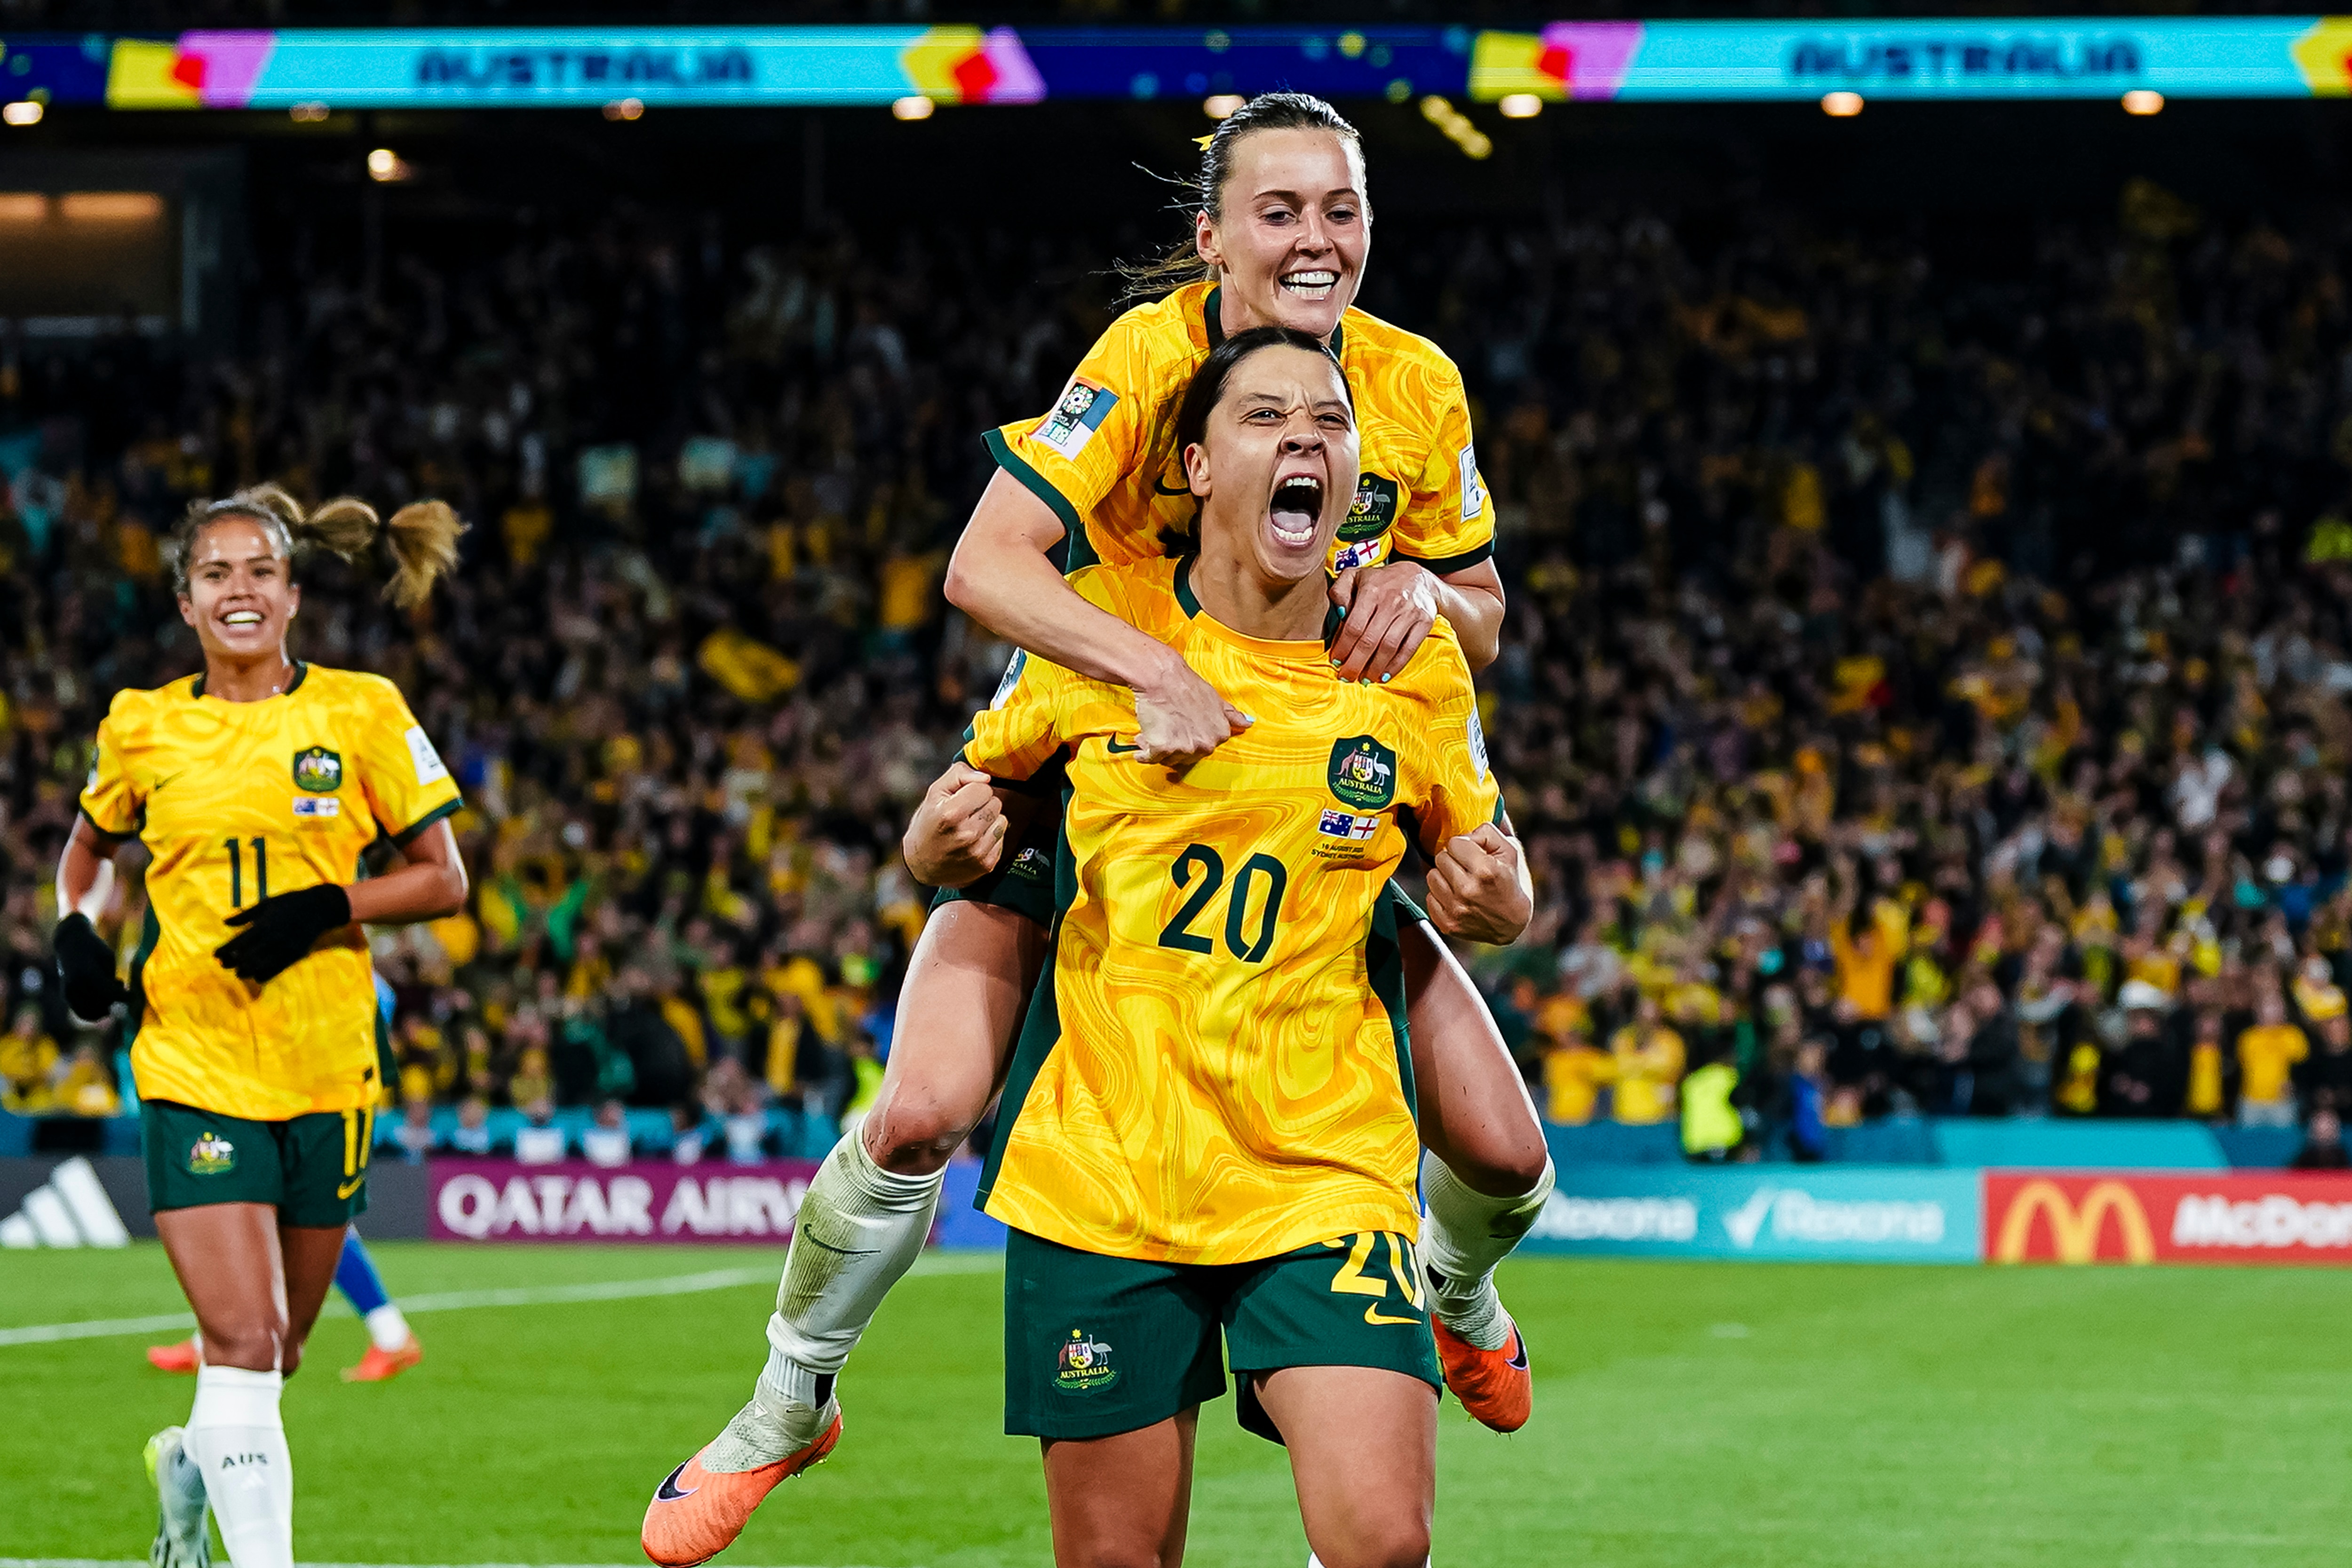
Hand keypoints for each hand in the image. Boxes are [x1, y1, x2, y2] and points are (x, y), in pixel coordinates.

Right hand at [53, 913, 127, 1023]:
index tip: (133, 995)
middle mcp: (76, 985)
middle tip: (119, 984)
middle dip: (114, 1000)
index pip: (110, 993)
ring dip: (104, 1007)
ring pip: (91, 1013)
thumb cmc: (94, 949)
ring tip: (109, 991)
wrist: (71, 943)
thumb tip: (118, 998)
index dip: (125, 997)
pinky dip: (93, 1012)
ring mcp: (69, 991)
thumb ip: (111, 978)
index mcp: (88, 974)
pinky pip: (81, 1012)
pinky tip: (101, 1000)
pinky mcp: (66, 995)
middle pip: (102, 1004)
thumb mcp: (107, 958)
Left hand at [214, 884, 352, 985]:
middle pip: (247, 956)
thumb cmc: (291, 902)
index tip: (215, 955)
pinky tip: (257, 977)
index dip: (225, 950)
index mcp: (264, 924)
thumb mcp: (267, 903)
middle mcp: (273, 937)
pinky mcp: (296, 953)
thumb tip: (225, 922)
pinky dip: (265, 974)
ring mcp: (285, 947)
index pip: (239, 942)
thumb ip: (246, 915)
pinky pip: (278, 969)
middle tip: (223, 965)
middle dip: (233, 962)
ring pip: (261, 965)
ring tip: (239, 972)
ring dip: (247, 970)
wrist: (320, 907)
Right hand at [904, 762, 1008, 886]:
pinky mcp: (987, 864)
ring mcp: (978, 852)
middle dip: (982, 804)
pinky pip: (1002, 838)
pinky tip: (974, 841)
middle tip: (965, 814)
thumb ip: (959, 775)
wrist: (922, 865)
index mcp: (950, 814)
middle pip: (995, 803)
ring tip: (970, 827)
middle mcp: (966, 834)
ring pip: (1002, 820)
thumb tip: (986, 777)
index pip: (984, 788)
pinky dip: (991, 837)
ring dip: (989, 821)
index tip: (961, 799)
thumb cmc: (928, 824)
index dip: (973, 790)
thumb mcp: (934, 793)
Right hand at [1132, 657, 1249, 768]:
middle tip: (1164, 726)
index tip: (1179, 728)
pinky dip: (1142, 752)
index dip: (1187, 738)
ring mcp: (1185, 748)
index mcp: (1220, 734)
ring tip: (1154, 727)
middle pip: (1185, 758)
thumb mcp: (1215, 699)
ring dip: (1156, 748)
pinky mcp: (1162, 748)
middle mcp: (1206, 745)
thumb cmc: (1185, 685)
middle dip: (1172, 745)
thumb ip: (1231, 715)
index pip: (1202, 749)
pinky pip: (1148, 758)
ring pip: (1167, 759)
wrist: (1161, 676)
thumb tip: (1248, 723)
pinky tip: (1141, 738)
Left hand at [1328, 561, 1439, 682]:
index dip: (1343, 647)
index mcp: (1371, 590)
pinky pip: (1409, 648)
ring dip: (1374, 667)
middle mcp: (1391, 602)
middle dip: (1355, 663)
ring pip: (1388, 647)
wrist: (1419, 577)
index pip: (1354, 626)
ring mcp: (1409, 612)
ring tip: (1364, 679)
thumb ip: (1340, 590)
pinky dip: (1396, 665)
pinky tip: (1384, 675)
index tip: (1336, 661)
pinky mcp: (1424, 621)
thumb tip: (1338, 613)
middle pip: (1370, 640)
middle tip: (1346, 677)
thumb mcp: (1356, 576)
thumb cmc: (1380, 581)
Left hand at [1425, 823, 1532, 944]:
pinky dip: (1440, 895)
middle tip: (1467, 868)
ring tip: (1460, 881)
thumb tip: (1465, 830)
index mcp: (1485, 870)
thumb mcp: (1511, 851)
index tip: (1473, 854)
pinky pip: (1429, 897)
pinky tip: (1456, 897)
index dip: (1464, 845)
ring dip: (1444, 876)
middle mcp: (1468, 890)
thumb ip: (1487, 832)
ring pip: (1431, 876)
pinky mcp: (1447, 924)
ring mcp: (1456, 910)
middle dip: (1453, 859)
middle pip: (1440, 858)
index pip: (1454, 843)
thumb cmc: (1512, 882)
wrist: (1513, 924)